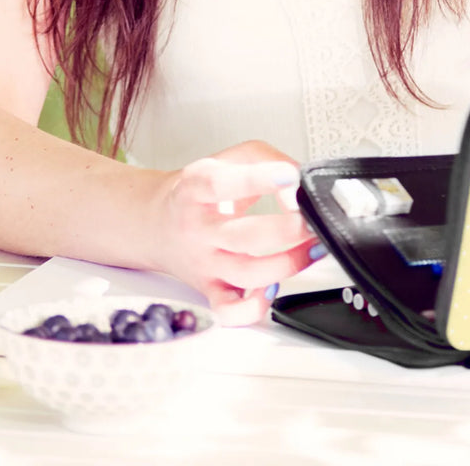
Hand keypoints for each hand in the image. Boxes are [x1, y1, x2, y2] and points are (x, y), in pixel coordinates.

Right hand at [152, 141, 321, 325]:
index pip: (221, 184)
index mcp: (196, 189)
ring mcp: (204, 263)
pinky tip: (275, 287)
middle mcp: (197, 229)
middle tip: (312, 218)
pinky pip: (230, 311)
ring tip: (312, 246)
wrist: (157, 222)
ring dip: (289, 263)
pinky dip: (255, 307)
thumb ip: (267, 160)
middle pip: (244, 237)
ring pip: (247, 274)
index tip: (290, 177)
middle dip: (288, 230)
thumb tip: (298, 182)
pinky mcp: (210, 289)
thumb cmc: (199, 190)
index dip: (259, 180)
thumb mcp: (228, 158)